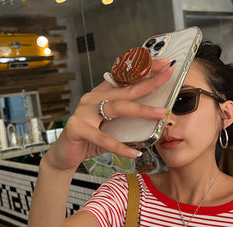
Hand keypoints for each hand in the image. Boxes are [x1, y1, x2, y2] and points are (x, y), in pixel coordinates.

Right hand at [47, 59, 173, 169]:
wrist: (64, 155)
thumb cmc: (89, 140)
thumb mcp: (111, 127)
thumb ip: (127, 120)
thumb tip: (154, 117)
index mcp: (101, 95)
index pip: (124, 78)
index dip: (143, 69)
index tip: (163, 65)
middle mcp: (92, 99)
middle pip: (125, 89)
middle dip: (149, 82)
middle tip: (168, 76)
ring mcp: (84, 112)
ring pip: (117, 108)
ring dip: (142, 110)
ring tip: (161, 114)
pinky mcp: (77, 128)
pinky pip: (104, 139)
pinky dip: (120, 147)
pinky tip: (134, 152)